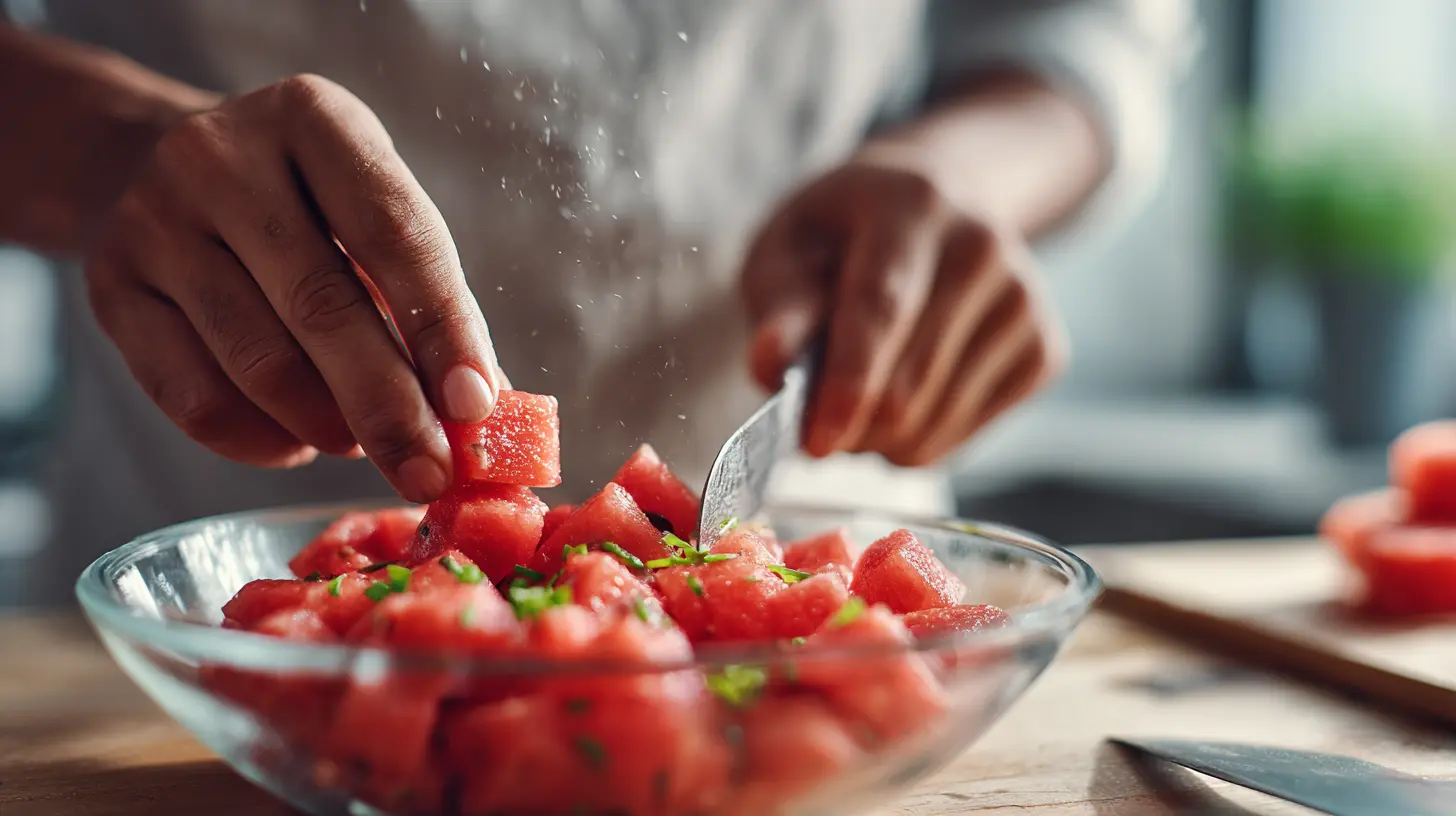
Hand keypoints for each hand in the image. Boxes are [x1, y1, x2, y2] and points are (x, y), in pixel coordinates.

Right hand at [86, 74, 506, 502]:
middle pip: (322, 306)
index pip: (394, 234)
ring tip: (364, 442)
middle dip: (390, 407)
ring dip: (328, 426)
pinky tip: (299, 440)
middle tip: (432, 473)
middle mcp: (222, 157)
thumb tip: (478, 411)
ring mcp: (154, 220)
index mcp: (314, 118)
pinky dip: (263, 441)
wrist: (151, 167)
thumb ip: (419, 296)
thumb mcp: (367, 209)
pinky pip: (195, 399)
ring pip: (259, 364)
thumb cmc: (302, 204)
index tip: (476, 407)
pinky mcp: (110, 288)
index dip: (442, 328)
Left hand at [741, 154, 1066, 465]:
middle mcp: (982, 248)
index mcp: (913, 207)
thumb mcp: (786, 248)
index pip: (881, 309)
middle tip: (811, 419)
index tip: (816, 442)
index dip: (848, 382)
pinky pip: (962, 437)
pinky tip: (905, 396)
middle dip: (846, 424)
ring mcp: (1023, 302)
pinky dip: (917, 442)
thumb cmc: (842, 237)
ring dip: (876, 439)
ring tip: (857, 398)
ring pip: (934, 422)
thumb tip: (772, 363)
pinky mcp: (1045, 352)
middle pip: (908, 382)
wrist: (935, 208)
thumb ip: (777, 305)